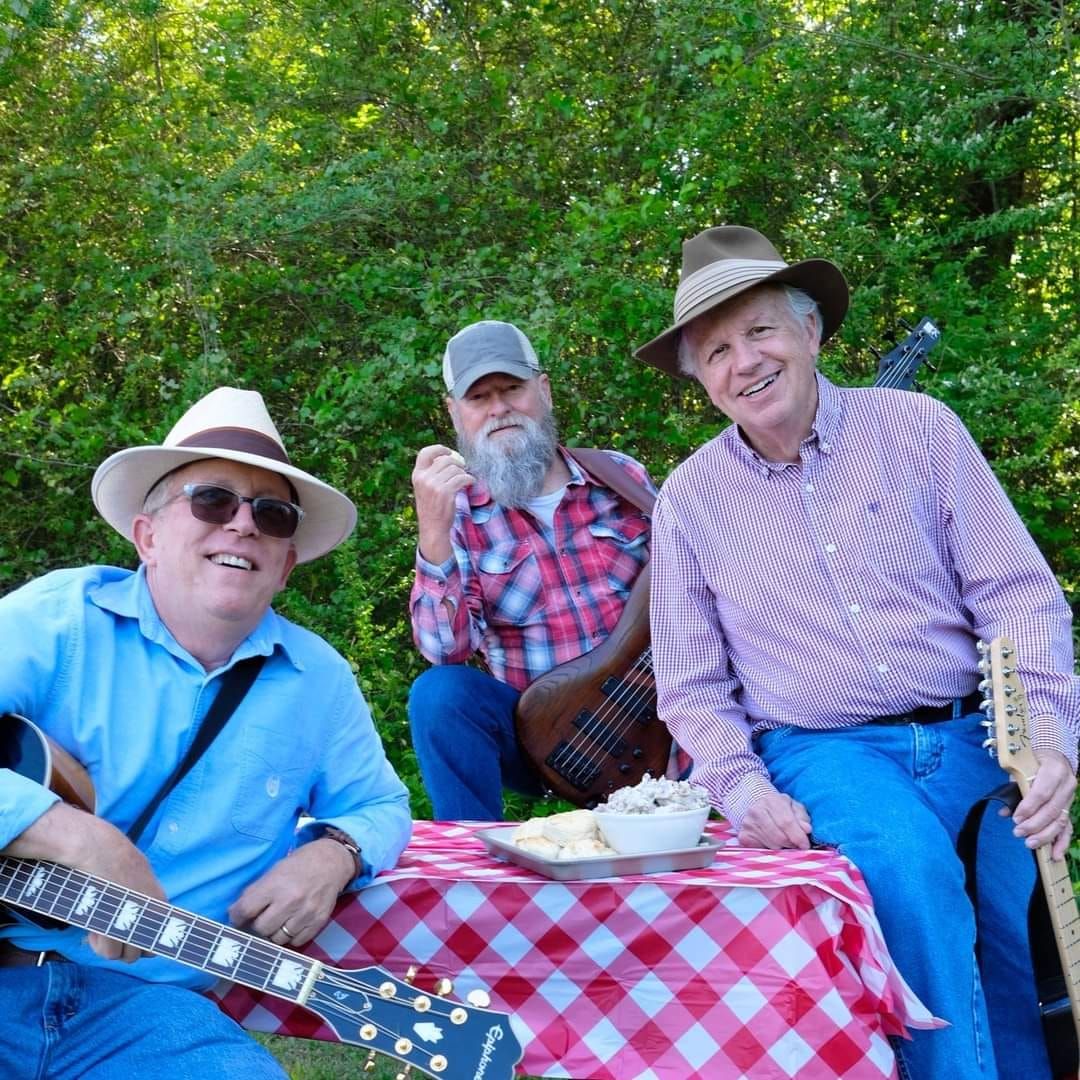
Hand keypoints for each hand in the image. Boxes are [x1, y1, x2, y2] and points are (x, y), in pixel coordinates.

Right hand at [3, 803, 166, 962]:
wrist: (100, 849)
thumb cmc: (115, 858)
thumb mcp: (139, 876)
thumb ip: (141, 896)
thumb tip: (135, 916)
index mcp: (160, 903)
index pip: (160, 937)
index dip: (143, 942)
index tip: (128, 937)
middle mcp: (152, 915)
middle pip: (144, 952)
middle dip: (126, 948)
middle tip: (110, 933)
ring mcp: (134, 921)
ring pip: (126, 956)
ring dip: (111, 948)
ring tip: (99, 930)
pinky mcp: (114, 924)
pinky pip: (110, 951)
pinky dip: (99, 945)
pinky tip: (92, 931)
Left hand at [227, 838, 354, 947]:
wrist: (331, 861)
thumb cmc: (298, 864)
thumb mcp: (274, 871)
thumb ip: (256, 891)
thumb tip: (236, 913)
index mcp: (275, 885)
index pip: (245, 910)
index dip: (237, 917)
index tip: (238, 918)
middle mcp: (290, 901)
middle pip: (261, 928)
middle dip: (258, 925)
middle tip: (262, 918)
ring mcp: (305, 913)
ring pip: (278, 939)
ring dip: (275, 932)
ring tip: (279, 921)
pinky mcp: (318, 921)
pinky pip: (296, 941)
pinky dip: (292, 936)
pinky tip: (293, 924)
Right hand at [412, 444, 473, 564]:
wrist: (432, 528)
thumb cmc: (432, 507)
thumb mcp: (424, 488)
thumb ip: (431, 473)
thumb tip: (448, 457)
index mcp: (417, 475)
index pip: (425, 453)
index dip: (439, 449)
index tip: (449, 452)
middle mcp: (424, 478)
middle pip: (445, 460)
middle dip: (457, 463)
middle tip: (462, 470)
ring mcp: (434, 485)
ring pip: (455, 468)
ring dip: (464, 472)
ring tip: (465, 479)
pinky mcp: (446, 492)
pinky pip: (462, 478)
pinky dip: (470, 479)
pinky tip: (471, 482)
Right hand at [738, 791, 812, 849]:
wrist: (757, 807)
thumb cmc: (781, 810)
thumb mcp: (794, 808)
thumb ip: (802, 818)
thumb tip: (807, 829)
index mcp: (771, 800)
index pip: (787, 822)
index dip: (798, 836)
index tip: (805, 845)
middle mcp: (756, 810)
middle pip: (779, 836)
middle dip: (791, 844)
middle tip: (796, 845)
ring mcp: (748, 823)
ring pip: (772, 845)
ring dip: (782, 848)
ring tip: (784, 843)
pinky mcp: (743, 836)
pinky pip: (761, 850)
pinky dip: (770, 850)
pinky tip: (772, 843)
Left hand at [1008, 749, 1075, 859]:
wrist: (1055, 756)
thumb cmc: (1033, 762)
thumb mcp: (1022, 769)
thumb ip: (1014, 790)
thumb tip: (1003, 812)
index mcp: (1054, 771)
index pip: (1041, 793)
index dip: (1028, 808)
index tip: (1015, 818)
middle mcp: (1067, 785)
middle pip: (1052, 810)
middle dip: (1034, 825)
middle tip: (1018, 833)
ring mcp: (1071, 798)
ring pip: (1061, 821)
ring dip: (1045, 835)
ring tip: (1030, 844)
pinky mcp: (1070, 809)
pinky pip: (1068, 828)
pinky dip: (1062, 843)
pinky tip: (1056, 855)